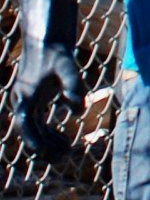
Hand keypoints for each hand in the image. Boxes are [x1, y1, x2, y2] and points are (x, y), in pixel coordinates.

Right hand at [11, 0, 83, 162]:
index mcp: (26, 96)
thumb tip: (77, 111)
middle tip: (66, 156)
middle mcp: (21, 103)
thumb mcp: (68, 68)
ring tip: (68, 151)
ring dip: (48, 143)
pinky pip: (37, 126)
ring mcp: (25, 104)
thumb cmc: (57, 55)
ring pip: (33, 132)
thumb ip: (73, 87)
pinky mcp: (32, 104)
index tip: (43, 153)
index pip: (25, 123)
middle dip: (45, 147)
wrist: (47, 43)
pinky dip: (49, 135)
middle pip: (29, 132)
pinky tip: (65, 140)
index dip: (33, 139)